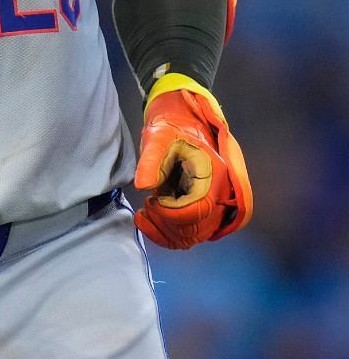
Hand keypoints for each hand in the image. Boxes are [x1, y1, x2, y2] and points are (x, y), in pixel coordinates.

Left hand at [133, 74, 252, 249]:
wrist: (182, 126)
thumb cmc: (170, 129)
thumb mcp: (158, 137)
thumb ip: (151, 160)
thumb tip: (143, 185)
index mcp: (213, 175)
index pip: (197, 210)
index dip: (170, 213)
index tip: (151, 201)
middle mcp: (220, 194)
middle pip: (196, 229)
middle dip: (166, 223)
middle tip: (147, 206)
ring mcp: (213, 204)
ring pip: (194, 236)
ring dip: (167, 232)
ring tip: (146, 212)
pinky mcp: (203, 210)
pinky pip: (191, 233)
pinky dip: (170, 234)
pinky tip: (149, 220)